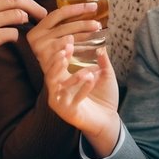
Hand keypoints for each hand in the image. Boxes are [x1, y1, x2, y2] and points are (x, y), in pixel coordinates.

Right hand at [27, 2, 102, 76]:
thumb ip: (56, 28)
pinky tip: (88, 46)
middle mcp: (38, 38)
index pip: (59, 14)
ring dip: (83, 35)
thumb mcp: (46, 40)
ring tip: (96, 32)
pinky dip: (77, 49)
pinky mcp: (46, 63)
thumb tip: (79, 13)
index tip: (93, 6)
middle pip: (66, 26)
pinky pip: (65, 53)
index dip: (77, 8)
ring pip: (67, 38)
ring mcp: (41, 50)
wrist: (34, 79)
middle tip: (98, 24)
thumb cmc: (44, 57)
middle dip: (84, 23)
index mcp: (38, 29)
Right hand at [43, 42, 120, 157]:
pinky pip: (73, 99)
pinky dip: (82, 88)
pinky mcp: (67, 112)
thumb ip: (102, 61)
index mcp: (63, 79)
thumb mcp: (104, 75)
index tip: (69, 39)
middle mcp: (57, 89)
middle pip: (50, 73)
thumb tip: (102, 46)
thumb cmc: (103, 96)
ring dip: (72, 76)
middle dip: (57, 60)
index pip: (56, 63)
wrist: (108, 119)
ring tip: (86, 71)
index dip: (60, 50)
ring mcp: (60, 101)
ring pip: (58, 86)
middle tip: (66, 48)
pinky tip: (91, 79)